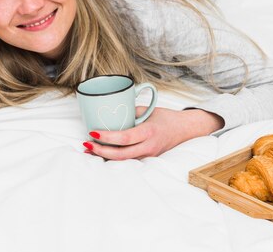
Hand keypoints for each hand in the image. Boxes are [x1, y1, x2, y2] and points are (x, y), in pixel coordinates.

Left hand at [83, 107, 223, 159]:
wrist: (185, 130)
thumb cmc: (166, 118)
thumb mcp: (148, 111)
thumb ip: (130, 112)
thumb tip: (110, 112)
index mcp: (149, 132)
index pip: (125, 137)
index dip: (107, 137)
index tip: (92, 132)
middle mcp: (149, 146)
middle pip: (121, 155)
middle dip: (101, 151)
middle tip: (86, 144)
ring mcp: (149, 155)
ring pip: (123, 160)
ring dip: (105, 156)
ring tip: (89, 150)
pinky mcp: (148, 159)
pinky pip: (128, 160)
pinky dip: (114, 157)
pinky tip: (102, 153)